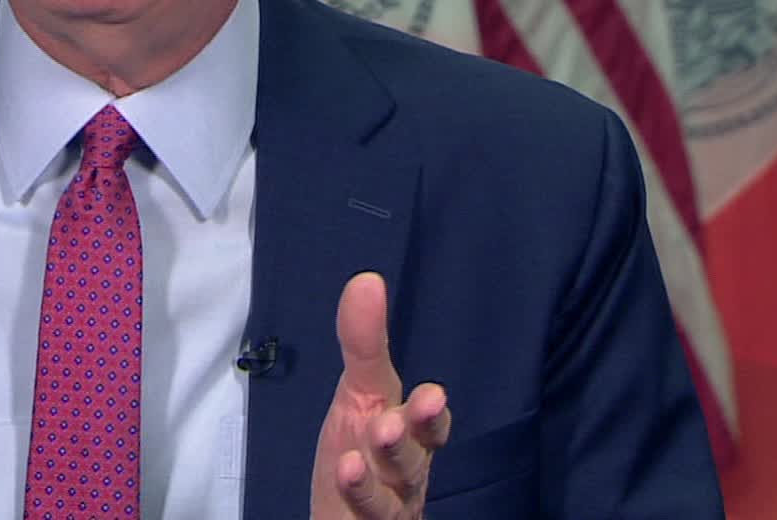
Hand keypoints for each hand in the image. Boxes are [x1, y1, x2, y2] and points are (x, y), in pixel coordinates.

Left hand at [310, 272, 452, 519]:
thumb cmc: (361, 452)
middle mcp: (406, 472)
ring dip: (380, 473)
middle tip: (390, 422)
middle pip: (416, 458)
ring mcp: (389, 504)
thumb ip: (365, 344)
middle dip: (408, 440)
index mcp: (412, 436)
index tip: (431, 394)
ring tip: (361, 451)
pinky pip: (370, 517)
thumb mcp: (359, 394)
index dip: (430, 414)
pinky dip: (360, 497)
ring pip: (394, 494)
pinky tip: (345, 474)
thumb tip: (366, 280)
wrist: (345, 516)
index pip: (429, 425)